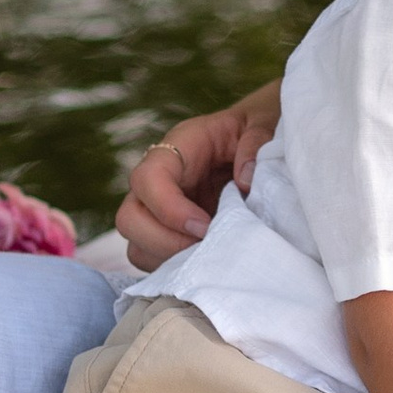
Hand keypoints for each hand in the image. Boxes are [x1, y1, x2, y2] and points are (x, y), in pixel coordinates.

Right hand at [115, 94, 275, 271]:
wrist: (255, 140)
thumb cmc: (255, 128)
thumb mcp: (263, 123)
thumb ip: (256, 143)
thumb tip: (246, 180)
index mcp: (179, 147)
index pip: (148, 178)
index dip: (169, 209)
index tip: (204, 227)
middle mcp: (159, 180)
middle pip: (128, 217)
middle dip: (163, 242)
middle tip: (205, 247)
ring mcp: (158, 209)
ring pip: (136, 245)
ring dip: (169, 259)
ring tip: (210, 257)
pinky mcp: (168, 232)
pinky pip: (154, 260)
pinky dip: (176, 269)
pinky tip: (208, 263)